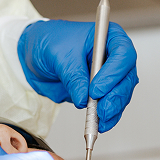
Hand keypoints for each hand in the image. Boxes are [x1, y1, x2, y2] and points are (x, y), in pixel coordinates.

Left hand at [17, 19, 138, 131]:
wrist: (32, 52)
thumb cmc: (46, 41)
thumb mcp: (57, 55)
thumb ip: (72, 76)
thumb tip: (83, 98)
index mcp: (106, 36)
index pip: (123, 54)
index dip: (114, 73)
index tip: (96, 89)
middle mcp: (112, 55)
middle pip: (126, 78)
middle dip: (115, 97)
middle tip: (101, 110)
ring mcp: (108, 74)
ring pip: (121, 94)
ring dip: (112, 109)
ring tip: (98, 119)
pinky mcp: (101, 90)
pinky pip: (111, 105)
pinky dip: (107, 115)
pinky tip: (99, 123)